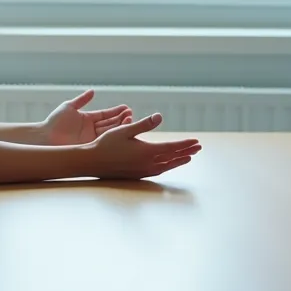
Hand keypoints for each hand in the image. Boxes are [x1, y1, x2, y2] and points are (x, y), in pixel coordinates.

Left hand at [40, 89, 133, 145]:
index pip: (105, 115)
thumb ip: (81, 100)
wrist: (46, 137)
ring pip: (109, 132)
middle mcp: (91, 129)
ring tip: (130, 121)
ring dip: (120, 127)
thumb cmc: (54, 121)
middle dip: (121, 119)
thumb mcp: (69, 107)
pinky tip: (122, 133)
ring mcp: (91, 139)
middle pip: (110, 123)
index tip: (127, 108)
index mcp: (87, 119)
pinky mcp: (90, 147)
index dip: (116, 111)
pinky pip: (104, 142)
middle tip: (131, 115)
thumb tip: (93, 91)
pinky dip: (113, 138)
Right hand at [85, 113, 200, 178]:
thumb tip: (160, 116)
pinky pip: (158, 170)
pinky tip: (167, 164)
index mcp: (147, 151)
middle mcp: (148, 163)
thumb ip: (144, 124)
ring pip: (167, 166)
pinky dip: (167, 166)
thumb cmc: (106, 144)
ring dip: (179, 160)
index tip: (196, 141)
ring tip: (188, 157)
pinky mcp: (137, 174)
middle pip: (173, 157)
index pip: (172, 147)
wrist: (92, 162)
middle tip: (198, 148)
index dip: (185, 144)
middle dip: (187, 152)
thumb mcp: (125, 130)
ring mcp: (143, 170)